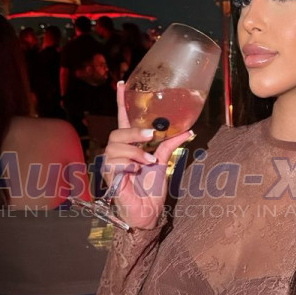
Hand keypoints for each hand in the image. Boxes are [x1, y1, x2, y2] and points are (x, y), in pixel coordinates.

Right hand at [100, 81, 192, 229]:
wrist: (149, 211)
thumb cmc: (152, 189)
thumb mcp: (164, 162)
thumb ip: (170, 145)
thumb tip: (189, 130)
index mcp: (130, 145)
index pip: (123, 119)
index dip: (121, 101)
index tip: (122, 83)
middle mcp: (117, 151)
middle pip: (118, 131)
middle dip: (134, 131)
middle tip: (150, 136)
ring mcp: (110, 163)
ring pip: (116, 145)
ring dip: (136, 153)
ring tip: (148, 163)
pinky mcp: (107, 175)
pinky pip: (115, 161)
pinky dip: (129, 165)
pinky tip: (135, 173)